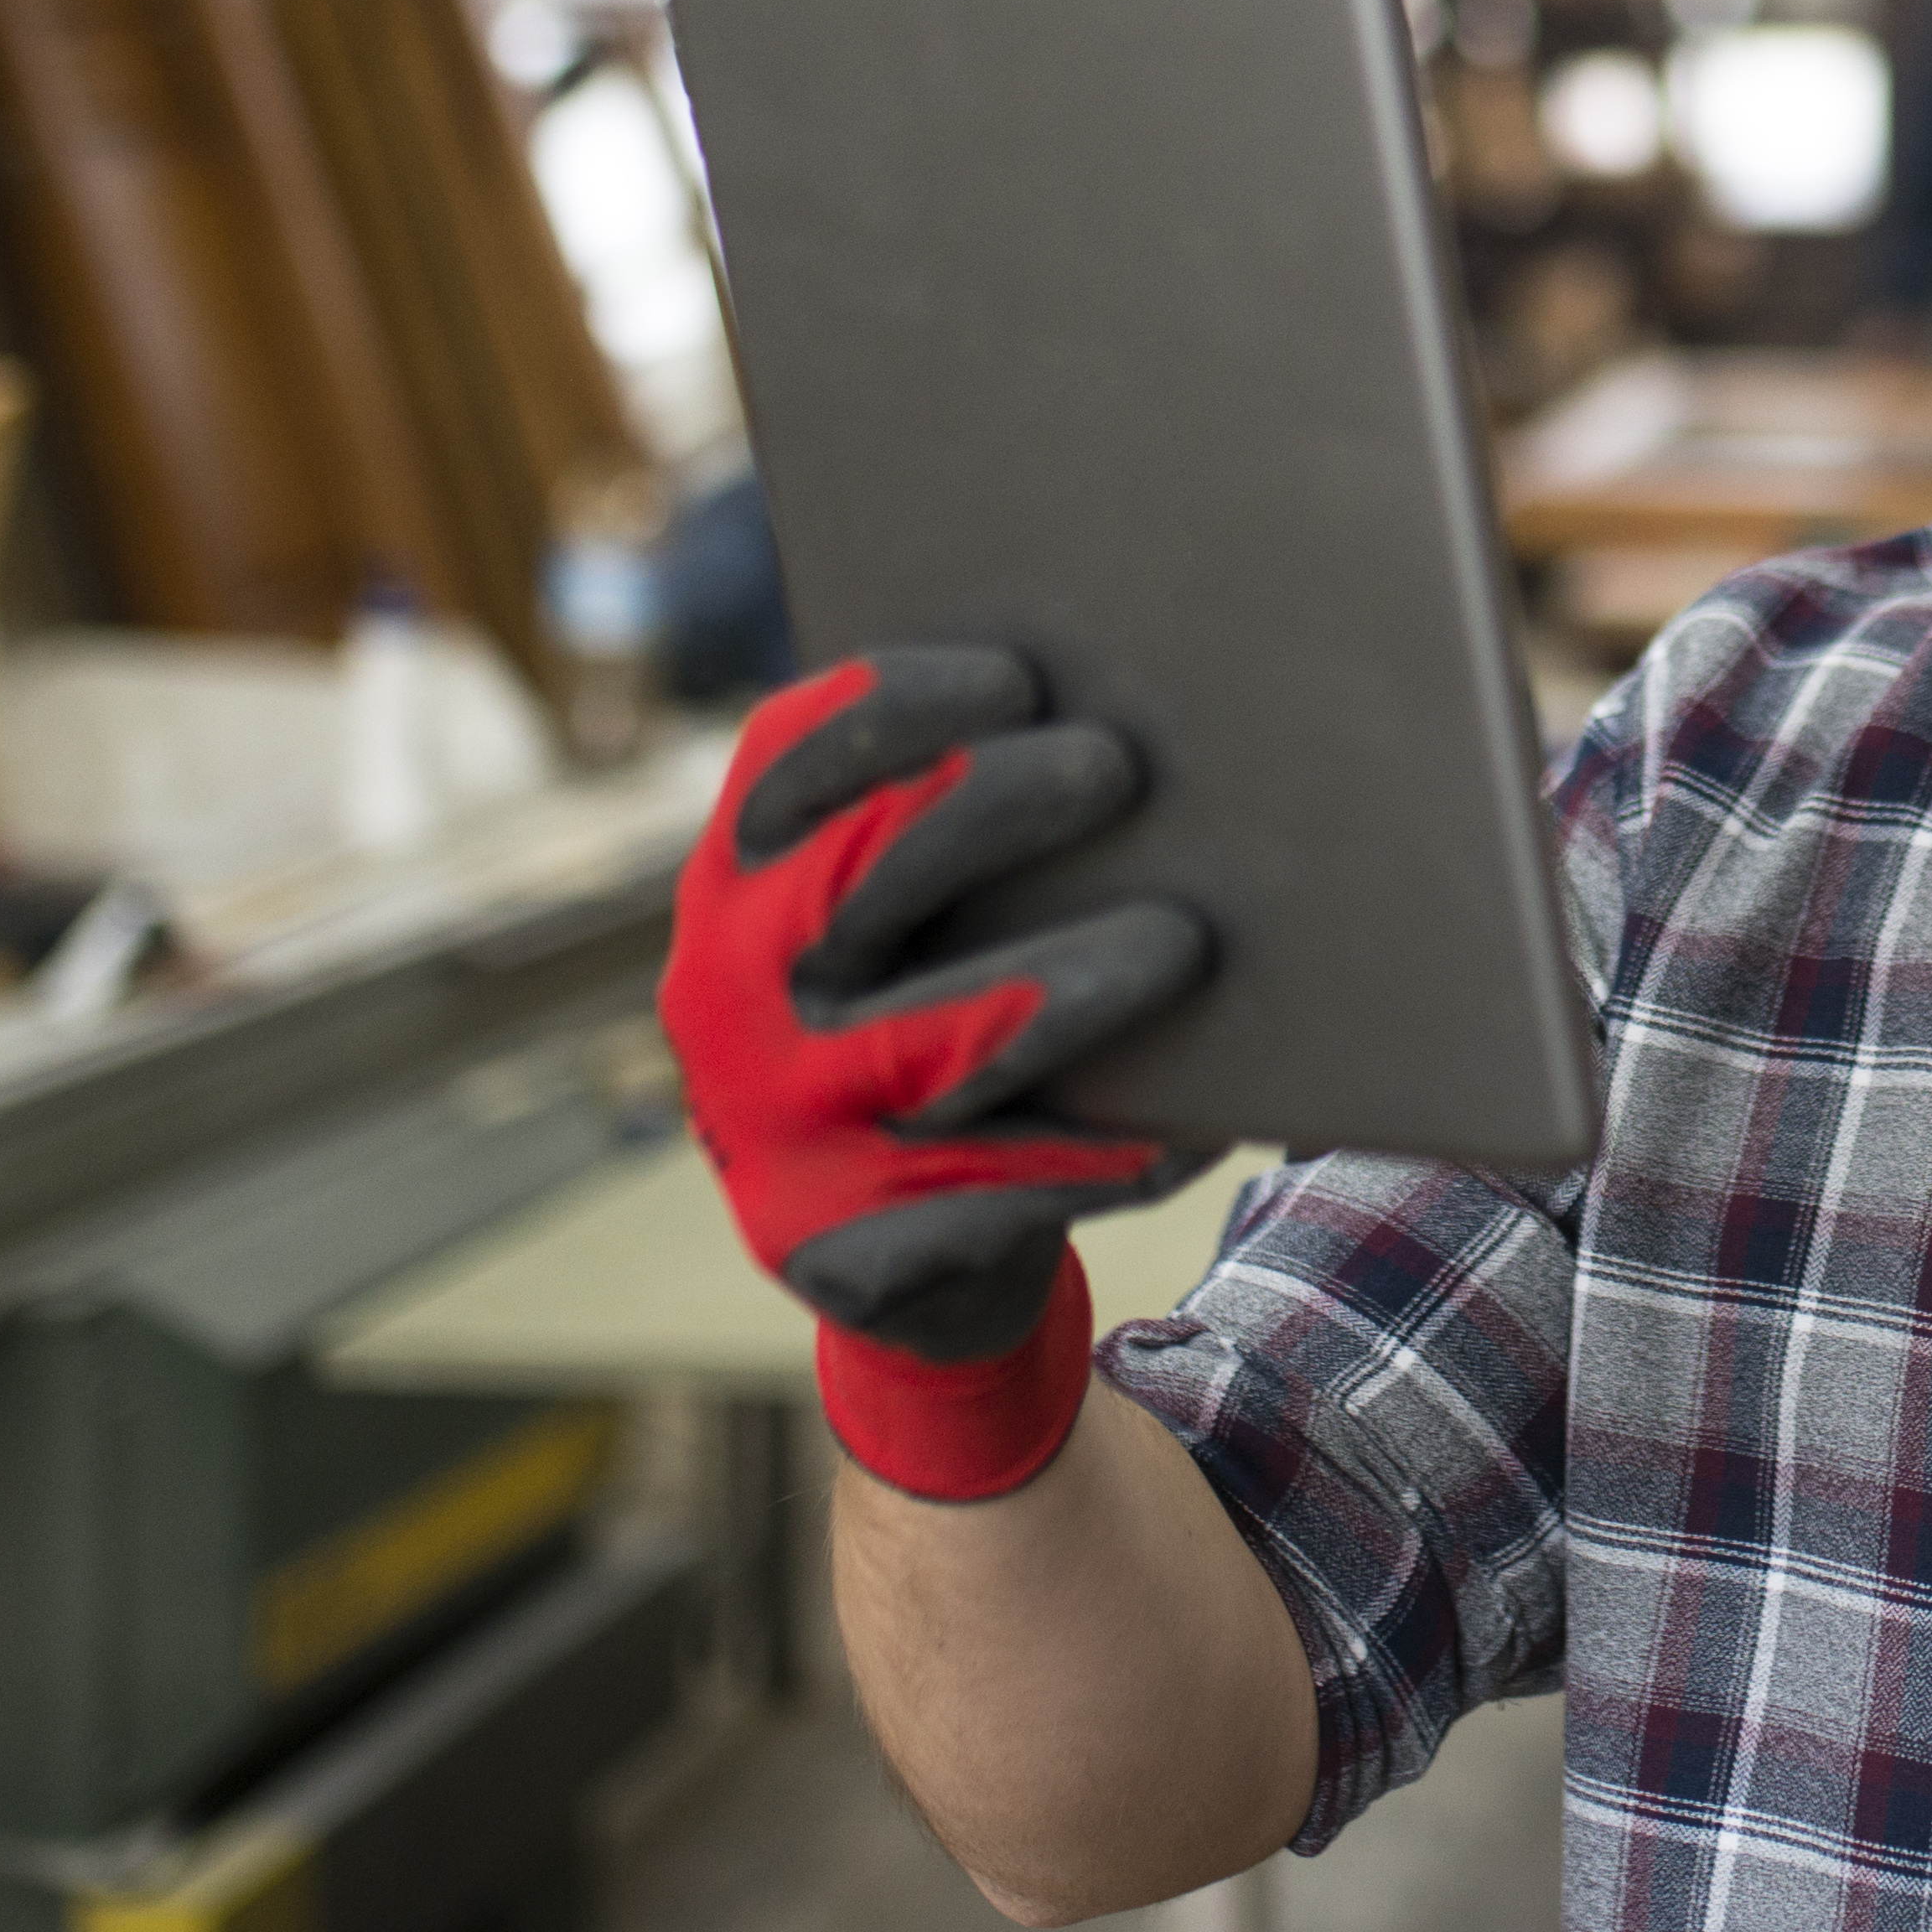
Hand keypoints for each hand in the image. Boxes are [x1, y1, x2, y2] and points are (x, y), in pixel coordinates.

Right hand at [660, 647, 1214, 1501]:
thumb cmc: (948, 1018)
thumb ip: (961, 821)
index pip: (796, 757)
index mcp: (740, 878)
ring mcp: (779, 1124)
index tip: (1025, 676)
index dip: (903, 705)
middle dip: (991, 808)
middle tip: (1118, 767)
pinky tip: (1201, 1118)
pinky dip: (1108, 1149)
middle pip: (861, 876)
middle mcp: (730, 992)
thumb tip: (1147, 707)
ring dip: (1066, 988)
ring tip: (1183, 941)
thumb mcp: (915, 918)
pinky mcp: (844, 1244)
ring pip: (937, 1043)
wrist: (914, 1255)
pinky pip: (1000, 1186)